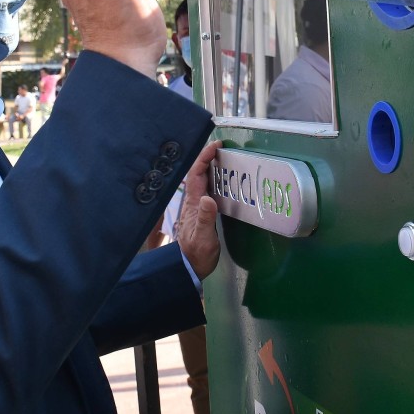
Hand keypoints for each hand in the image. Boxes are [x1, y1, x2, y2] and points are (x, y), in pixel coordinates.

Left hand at [176, 142, 222, 279]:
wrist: (188, 267)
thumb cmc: (196, 254)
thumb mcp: (204, 238)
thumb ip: (206, 218)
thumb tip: (209, 198)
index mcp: (193, 203)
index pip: (196, 174)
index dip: (204, 157)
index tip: (216, 146)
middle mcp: (193, 201)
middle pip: (198, 174)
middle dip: (208, 158)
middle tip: (222, 148)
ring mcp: (197, 207)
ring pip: (203, 181)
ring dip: (211, 168)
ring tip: (225, 160)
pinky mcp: (201, 213)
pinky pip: (208, 190)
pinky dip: (215, 181)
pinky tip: (223, 182)